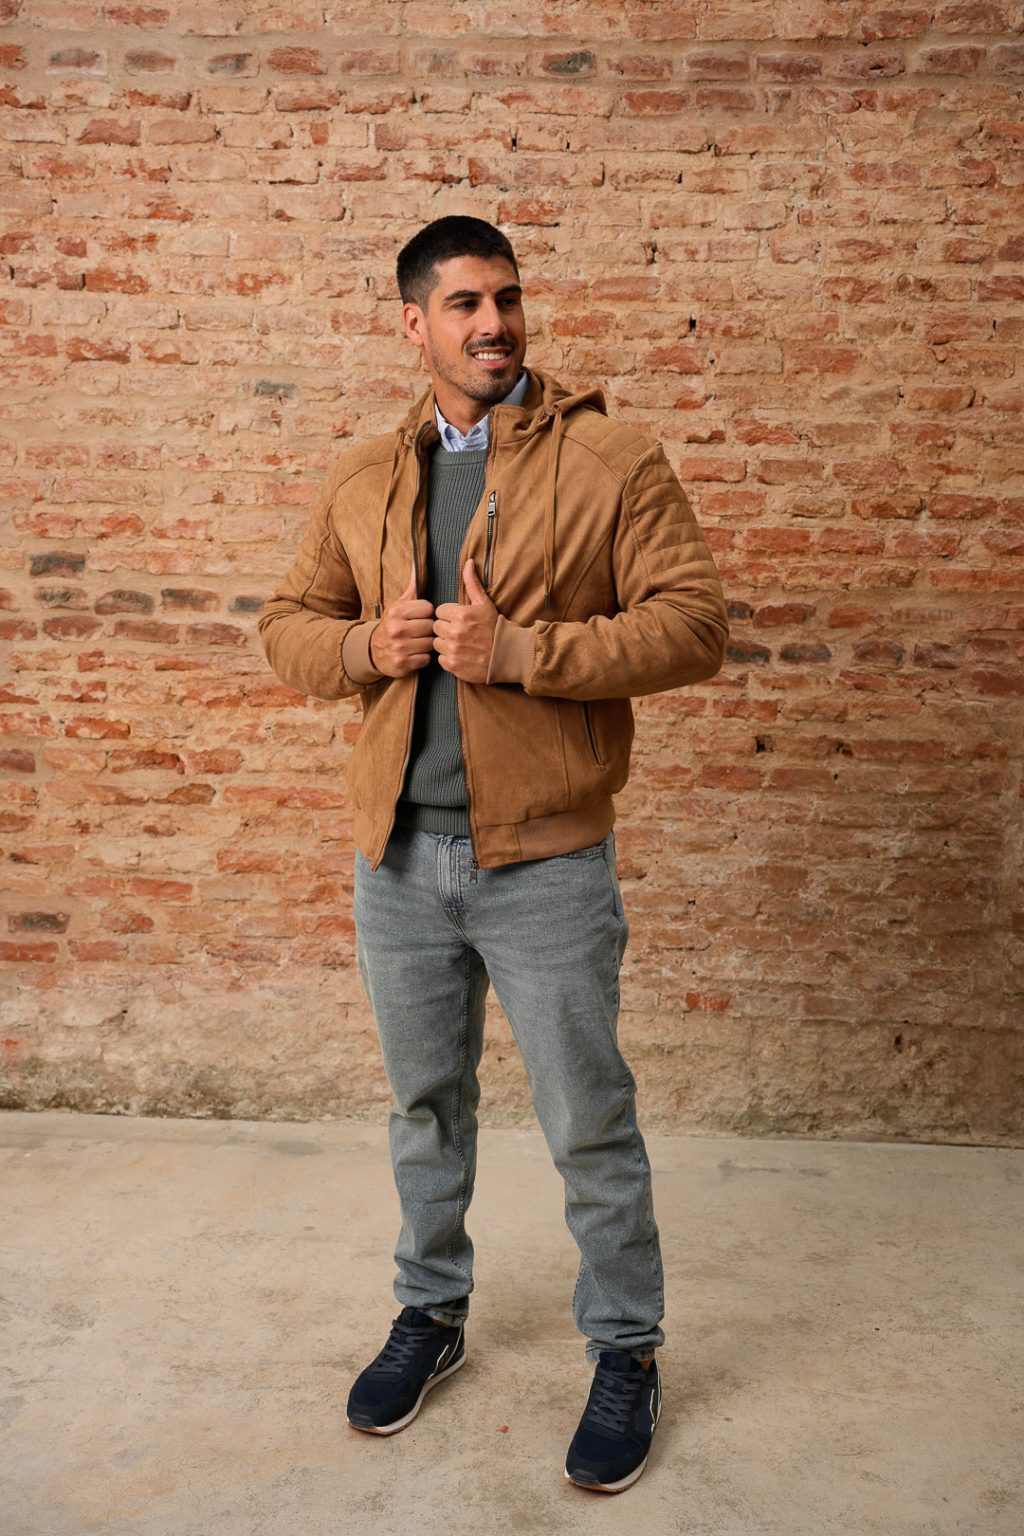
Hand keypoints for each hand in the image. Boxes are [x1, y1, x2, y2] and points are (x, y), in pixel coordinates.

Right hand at [369, 566, 435, 677]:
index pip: (429, 608)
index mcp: (396, 611)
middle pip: (430, 626)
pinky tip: (415, 654)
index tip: (419, 617)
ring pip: (430, 643)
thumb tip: (418, 564)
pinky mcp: (402, 663)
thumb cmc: (393, 624)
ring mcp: (399, 647)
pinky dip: (423, 658)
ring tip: (417, 642)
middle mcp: (396, 629)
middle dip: (427, 630)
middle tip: (418, 631)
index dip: (427, 614)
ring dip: (427, 644)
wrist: (374, 650)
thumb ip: (412, 587)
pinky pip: (426, 659)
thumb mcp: (398, 605)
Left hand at [432, 559, 497, 683]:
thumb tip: (468, 562)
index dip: (449, 615)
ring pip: (436, 643)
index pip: (439, 611)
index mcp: (461, 614)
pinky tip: (461, 655)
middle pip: (436, 627)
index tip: (460, 620)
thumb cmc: (495, 627)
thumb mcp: (484, 603)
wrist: (507, 655)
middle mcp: (455, 632)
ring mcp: (453, 650)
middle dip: (446, 629)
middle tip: (460, 633)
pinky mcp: (453, 665)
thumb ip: (472, 583)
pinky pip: (440, 658)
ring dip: (446, 643)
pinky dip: (449, 658)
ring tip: (461, 644)